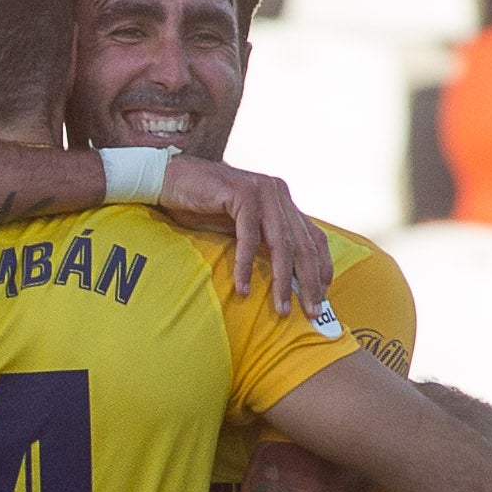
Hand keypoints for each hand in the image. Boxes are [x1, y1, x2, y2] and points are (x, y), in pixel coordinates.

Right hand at [159, 154, 332, 322]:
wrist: (169, 179)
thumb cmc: (200, 206)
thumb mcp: (238, 225)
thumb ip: (260, 239)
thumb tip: (280, 274)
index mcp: (282, 200)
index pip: (314, 237)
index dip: (321, 267)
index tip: (322, 296)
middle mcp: (278, 193)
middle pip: (303, 244)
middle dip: (309, 282)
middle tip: (313, 312)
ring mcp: (262, 191)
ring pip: (281, 244)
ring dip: (282, 281)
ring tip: (281, 309)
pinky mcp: (242, 194)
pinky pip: (248, 238)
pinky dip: (245, 266)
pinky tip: (242, 290)